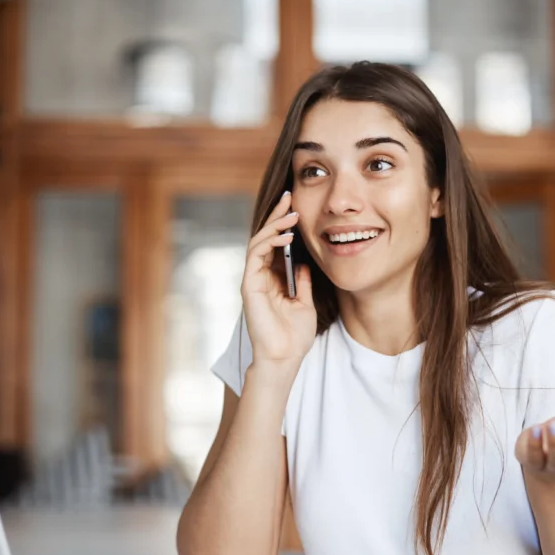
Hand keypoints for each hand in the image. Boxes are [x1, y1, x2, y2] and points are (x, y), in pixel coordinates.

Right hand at [242, 191, 316, 366]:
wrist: (284, 357)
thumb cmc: (294, 336)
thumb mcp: (305, 302)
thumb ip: (302, 281)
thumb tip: (303, 261)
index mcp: (273, 279)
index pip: (275, 244)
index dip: (283, 224)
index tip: (296, 206)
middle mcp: (260, 276)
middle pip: (265, 237)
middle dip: (276, 215)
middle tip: (289, 196)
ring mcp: (253, 279)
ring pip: (258, 241)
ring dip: (274, 224)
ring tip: (291, 213)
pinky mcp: (249, 285)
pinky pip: (255, 255)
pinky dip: (269, 241)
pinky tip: (285, 235)